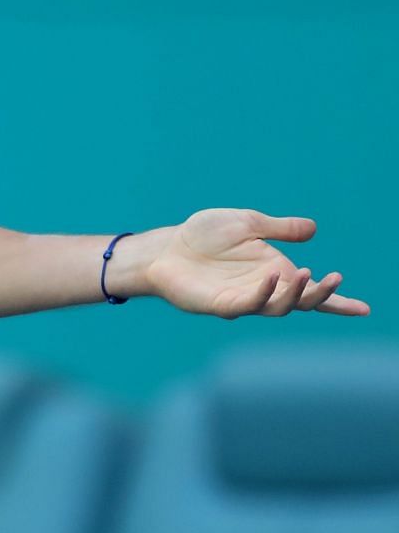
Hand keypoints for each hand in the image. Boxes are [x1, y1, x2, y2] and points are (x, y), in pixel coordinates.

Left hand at [143, 210, 368, 318]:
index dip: (336, 302)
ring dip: (295, 293)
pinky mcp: (220, 304)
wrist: (167, 246)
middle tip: (335, 278)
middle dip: (321, 295)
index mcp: (275, 273)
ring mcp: (242, 299)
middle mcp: (262, 289)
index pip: (310, 292)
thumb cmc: (204, 236)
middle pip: (300, 302)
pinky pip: (247, 304)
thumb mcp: (248, 224)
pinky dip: (263, 293)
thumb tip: (312, 229)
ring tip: (308, 273)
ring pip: (278, 306)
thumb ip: (279, 228)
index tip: (365, 309)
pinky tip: (270, 276)